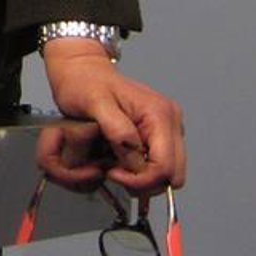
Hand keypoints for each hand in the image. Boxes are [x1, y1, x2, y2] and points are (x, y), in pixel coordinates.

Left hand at [37, 44, 185, 196]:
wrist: (84, 73)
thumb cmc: (86, 83)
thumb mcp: (95, 104)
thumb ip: (116, 128)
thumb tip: (134, 151)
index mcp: (159, 113)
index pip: (164, 166)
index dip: (140, 179)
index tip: (113, 172)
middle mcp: (170, 121)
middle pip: (172, 174)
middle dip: (143, 182)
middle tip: (114, 172)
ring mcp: (167, 128)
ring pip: (167, 173)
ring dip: (142, 178)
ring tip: (115, 164)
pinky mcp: (159, 134)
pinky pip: (158, 165)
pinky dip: (141, 171)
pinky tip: (121, 160)